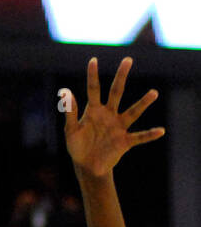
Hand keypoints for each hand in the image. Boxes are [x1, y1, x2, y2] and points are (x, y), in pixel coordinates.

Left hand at [61, 58, 164, 177]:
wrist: (87, 166)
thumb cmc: (77, 146)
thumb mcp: (70, 130)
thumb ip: (70, 112)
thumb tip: (65, 92)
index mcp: (94, 110)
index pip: (94, 89)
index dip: (93, 75)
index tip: (93, 60)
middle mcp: (109, 114)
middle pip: (116, 92)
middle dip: (121, 76)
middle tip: (128, 60)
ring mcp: (118, 127)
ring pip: (132, 112)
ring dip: (143, 103)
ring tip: (154, 92)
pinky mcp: (125, 142)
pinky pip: (140, 137)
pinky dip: (150, 135)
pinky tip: (161, 131)